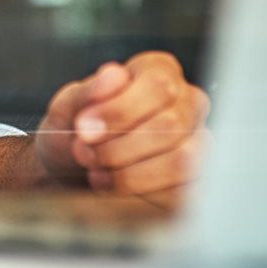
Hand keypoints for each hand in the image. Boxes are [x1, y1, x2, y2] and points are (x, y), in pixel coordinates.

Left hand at [34, 51, 207, 211]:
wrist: (72, 169)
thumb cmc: (76, 130)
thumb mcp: (68, 106)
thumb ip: (87, 92)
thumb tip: (113, 74)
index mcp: (160, 71)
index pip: (159, 86)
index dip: (120, 111)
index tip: (83, 128)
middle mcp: (188, 102)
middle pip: (171, 124)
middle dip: (118, 147)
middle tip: (84, 153)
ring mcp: (198, 143)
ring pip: (180, 161)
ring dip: (129, 174)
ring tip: (96, 173)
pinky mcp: (195, 181)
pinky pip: (180, 193)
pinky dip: (141, 196)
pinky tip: (116, 189)